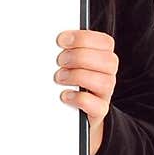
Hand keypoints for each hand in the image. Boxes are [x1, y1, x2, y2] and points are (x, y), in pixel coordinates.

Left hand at [54, 29, 117, 154]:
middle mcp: (107, 75)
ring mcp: (104, 94)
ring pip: (105, 82)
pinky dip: (80, 99)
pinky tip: (64, 95)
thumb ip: (63, 51)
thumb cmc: (66, 83)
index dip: (84, 38)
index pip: (105, 43)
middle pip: (108, 60)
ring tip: (59, 78)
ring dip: (79, 76)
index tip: (61, 40)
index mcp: (101, 58)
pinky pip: (98, 106)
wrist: (69, 116)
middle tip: (59, 61)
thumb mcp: (65, 64)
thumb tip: (44, 42)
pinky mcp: (98, 112)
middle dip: (80, 57)